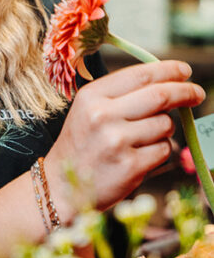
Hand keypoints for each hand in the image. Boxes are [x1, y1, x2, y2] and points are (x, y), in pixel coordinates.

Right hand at [45, 60, 204, 217]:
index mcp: (92, 96)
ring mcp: (117, 141)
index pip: (141, 75)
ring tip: (143, 138)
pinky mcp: (130, 166)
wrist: (60, 187)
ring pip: (165, 124)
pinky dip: (158, 151)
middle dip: (186, 92)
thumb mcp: (89, 110)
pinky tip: (139, 156)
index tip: (184, 72)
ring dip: (165, 129)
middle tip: (197, 93)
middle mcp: (102, 115)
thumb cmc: (82, 144)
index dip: (169, 70)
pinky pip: (163, 150)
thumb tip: (169, 83)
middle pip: (160, 96)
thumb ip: (122, 94)